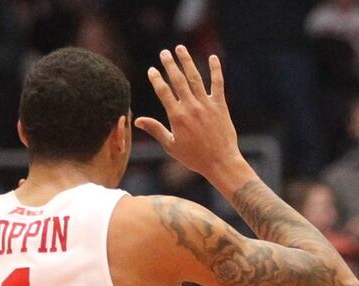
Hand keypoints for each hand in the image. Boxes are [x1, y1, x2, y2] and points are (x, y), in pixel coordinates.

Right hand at [136, 47, 243, 185]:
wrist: (221, 163)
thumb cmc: (195, 158)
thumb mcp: (171, 146)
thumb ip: (155, 130)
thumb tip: (137, 120)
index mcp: (177, 116)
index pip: (163, 91)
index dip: (156, 79)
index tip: (152, 70)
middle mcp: (191, 107)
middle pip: (177, 80)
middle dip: (169, 64)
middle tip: (164, 52)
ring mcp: (206, 105)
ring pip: (195, 78)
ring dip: (187, 61)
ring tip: (180, 48)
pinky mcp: (221, 106)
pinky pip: (218, 84)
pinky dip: (215, 70)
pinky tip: (213, 57)